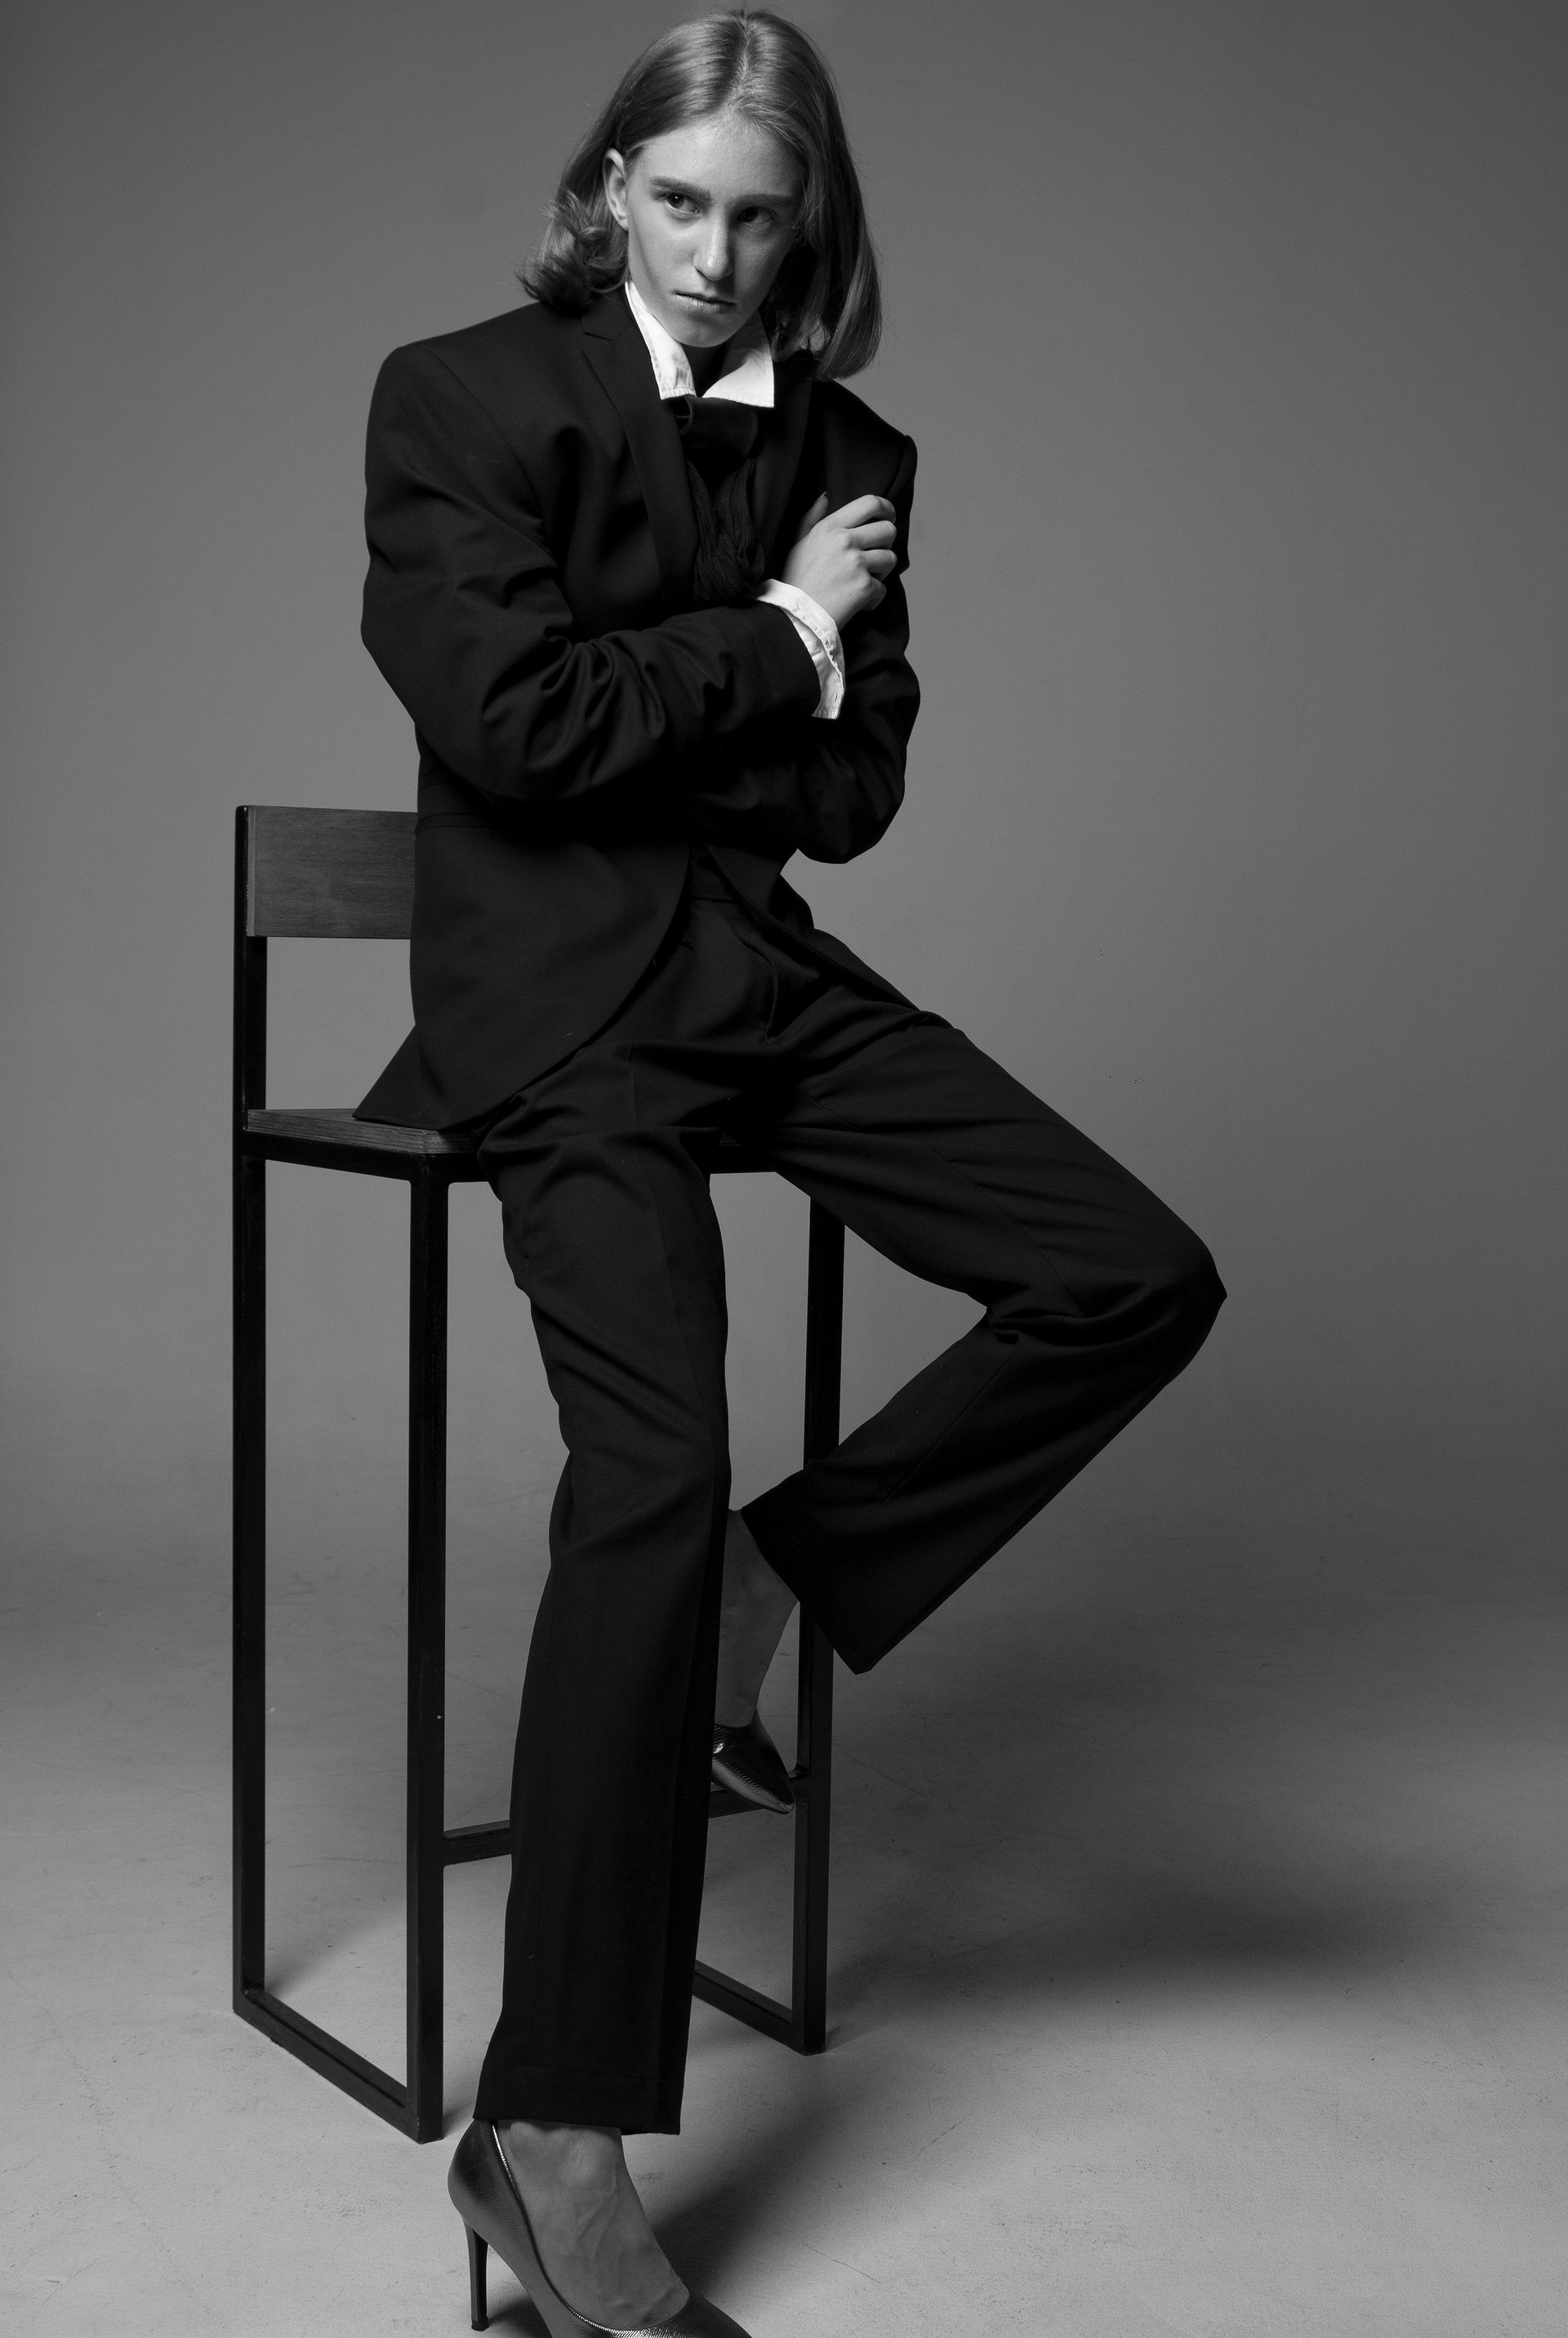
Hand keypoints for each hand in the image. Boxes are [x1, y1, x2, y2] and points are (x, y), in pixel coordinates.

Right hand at [781, 492, 897, 629]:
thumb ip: (811, 518)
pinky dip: (873, 599)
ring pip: (890, 558)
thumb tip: (825, 497)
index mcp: (830, 527)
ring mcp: (857, 563)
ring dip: (882, 572)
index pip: (870, 503)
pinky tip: (858, 602)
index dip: (886, 508)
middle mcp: (845, 541)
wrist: (796, 616)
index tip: (888, 517)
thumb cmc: (796, 581)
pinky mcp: (865, 586)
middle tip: (876, 555)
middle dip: (887, 543)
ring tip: (865, 580)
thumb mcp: (798, 544)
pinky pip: (883, 588)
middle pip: (888, 530)